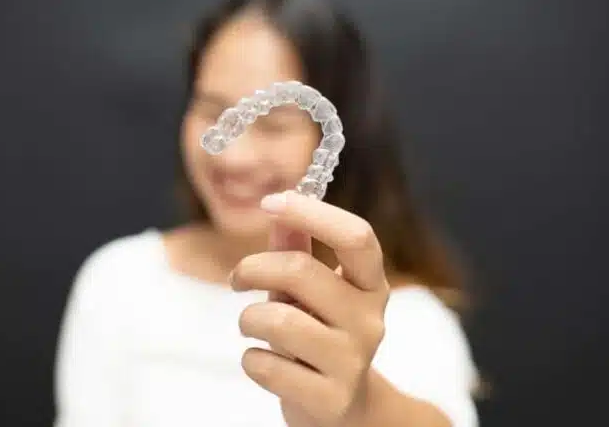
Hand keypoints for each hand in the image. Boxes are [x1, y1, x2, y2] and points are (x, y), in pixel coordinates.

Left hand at [230, 190, 390, 426]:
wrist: (342, 407)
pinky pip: (267, 366)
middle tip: (237, 279)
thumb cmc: (319, 334)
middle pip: (301, 271)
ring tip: (252, 325)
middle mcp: (370, 320)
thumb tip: (279, 207)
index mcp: (371, 284)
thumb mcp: (310, 290)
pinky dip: (251, 359)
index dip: (312, 213)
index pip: (356, 237)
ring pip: (277, 320)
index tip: (271, 201)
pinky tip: (263, 361)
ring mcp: (353, 361)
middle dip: (253, 268)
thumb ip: (296, 249)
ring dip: (248, 319)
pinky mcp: (330, 399)